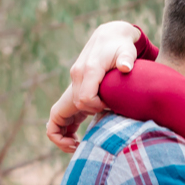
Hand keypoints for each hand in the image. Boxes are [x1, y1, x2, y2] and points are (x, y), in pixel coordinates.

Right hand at [46, 21, 142, 152]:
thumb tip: (126, 67)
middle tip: (86, 145)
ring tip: (75, 148)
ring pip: (57, 115)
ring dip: (62, 134)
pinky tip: (76, 142)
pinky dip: (64, 130)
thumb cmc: (121, 46)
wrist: (110, 36)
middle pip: (66, 110)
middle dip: (74, 129)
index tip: (109, 109)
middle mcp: (76, 79)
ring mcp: (74, 85)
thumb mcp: (126, 50)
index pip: (83, 99)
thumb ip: (126, 59)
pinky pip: (62, 116)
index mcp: (87, 71)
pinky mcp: (76, 92)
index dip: (95, 109)